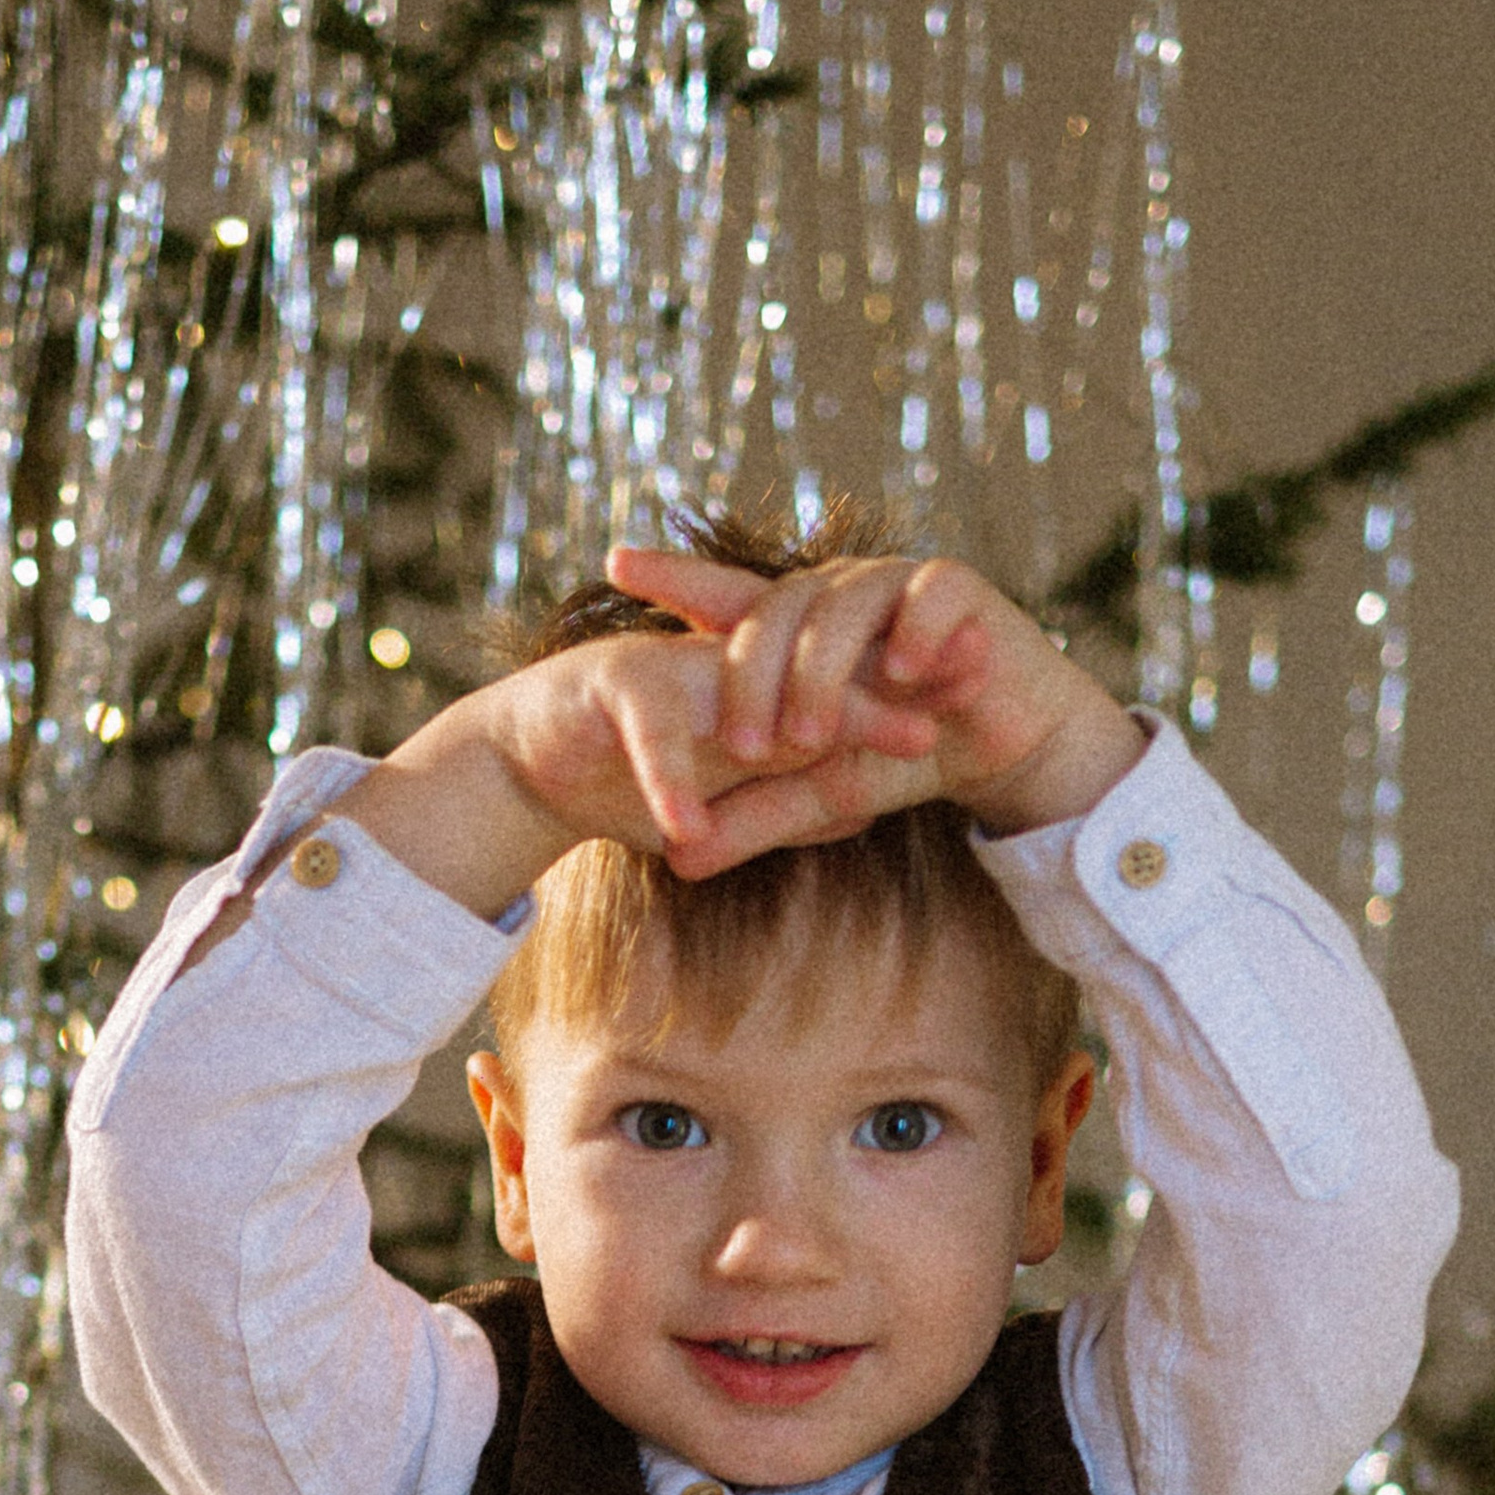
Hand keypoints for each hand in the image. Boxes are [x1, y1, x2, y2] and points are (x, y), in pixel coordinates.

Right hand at [331, 615, 948, 914]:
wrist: (523, 769)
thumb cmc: (625, 783)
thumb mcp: (721, 801)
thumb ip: (786, 798)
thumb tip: (867, 806)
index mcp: (753, 683)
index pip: (840, 683)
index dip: (901, 692)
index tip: (971, 711)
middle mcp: (721, 661)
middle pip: (810, 672)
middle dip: (878, 695)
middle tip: (942, 719)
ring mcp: (669, 665)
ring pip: (744, 691)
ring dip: (795, 733)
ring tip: (853, 779)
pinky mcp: (611, 686)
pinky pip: (651, 735)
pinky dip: (670, 783)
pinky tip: (691, 833)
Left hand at [603, 544, 1148, 838]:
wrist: (1008, 741)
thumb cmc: (909, 752)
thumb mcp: (823, 794)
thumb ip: (754, 817)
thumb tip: (678, 863)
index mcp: (798, 630)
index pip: (727, 598)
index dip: (675, 577)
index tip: (615, 564)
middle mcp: (838, 595)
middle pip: (775, 611)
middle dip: (752, 677)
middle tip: (740, 745)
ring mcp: (896, 586)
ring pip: (841, 605)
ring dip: (821, 672)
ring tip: (809, 736)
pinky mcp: (960, 592)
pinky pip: (928, 595)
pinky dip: (915, 631)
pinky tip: (906, 670)